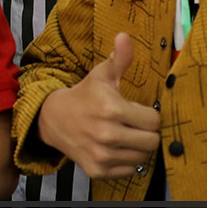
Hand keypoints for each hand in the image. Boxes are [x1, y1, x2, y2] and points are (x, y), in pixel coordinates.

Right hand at [34, 33, 161, 179]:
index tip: (136, 110)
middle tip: (133, 125)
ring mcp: (102, 155)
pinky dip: (126, 162)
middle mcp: (107, 134)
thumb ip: (119, 59)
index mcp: (111, 109)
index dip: (148, 114)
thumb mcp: (101, 75)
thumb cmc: (84, 96)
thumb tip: (125, 36)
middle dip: (146, 132)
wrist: (53, 119)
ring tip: (124, 136)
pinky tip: (115, 149)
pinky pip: (129, 171)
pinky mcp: (98, 171)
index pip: (154, 120)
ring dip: (137, 147)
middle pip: (152, 141)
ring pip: (143, 158)